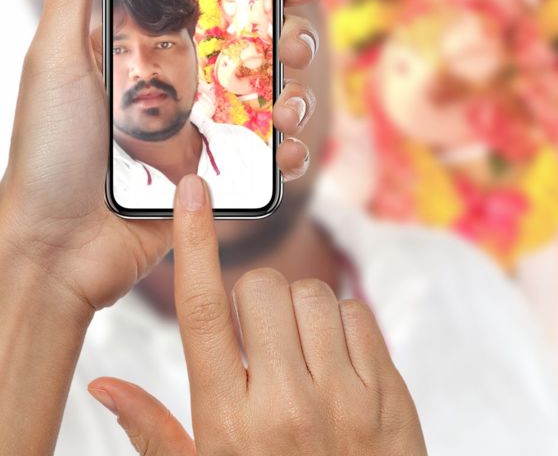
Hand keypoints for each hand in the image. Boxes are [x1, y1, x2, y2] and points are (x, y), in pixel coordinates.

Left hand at [0, 0, 323, 313]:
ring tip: (290, 105)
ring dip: (299, 92)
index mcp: (151, 46)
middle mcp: (184, 82)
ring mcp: (205, 129)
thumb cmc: (47, 150)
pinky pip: (272, 156)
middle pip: (258, 44)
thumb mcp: (55, 56)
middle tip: (294, 41)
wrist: (53, 250)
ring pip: (274, 96)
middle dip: (290, 36)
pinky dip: (293, 150)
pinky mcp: (219, 175)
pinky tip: (290, 151)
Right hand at [88, 175, 428, 455]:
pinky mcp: (389, 395)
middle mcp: (286, 405)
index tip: (192, 191)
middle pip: (261, 289)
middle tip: (258, 338)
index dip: (193, 243)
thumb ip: (154, 432)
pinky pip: (358, 313)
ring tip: (297, 354)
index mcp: (229, 424)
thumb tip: (102, 383)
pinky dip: (342, 325)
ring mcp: (345, 399)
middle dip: (254, 298)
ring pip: (313, 294)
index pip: (201, 313)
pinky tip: (334, 363)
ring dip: (299, 310)